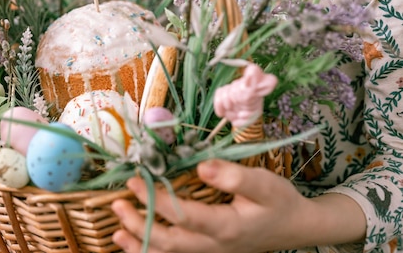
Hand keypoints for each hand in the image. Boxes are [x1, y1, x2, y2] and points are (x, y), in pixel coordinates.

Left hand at [111, 159, 365, 252]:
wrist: (295, 228)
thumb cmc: (279, 202)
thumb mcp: (264, 184)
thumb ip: (234, 176)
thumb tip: (200, 166)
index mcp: (226, 227)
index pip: (183, 216)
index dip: (156, 200)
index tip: (135, 180)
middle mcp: (213, 246)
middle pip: (169, 242)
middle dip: (139, 225)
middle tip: (117, 204)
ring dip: (140, 246)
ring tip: (116, 233)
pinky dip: (151, 252)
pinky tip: (132, 245)